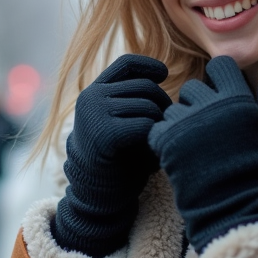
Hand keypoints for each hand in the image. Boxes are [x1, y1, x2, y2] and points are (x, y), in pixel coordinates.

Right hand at [53, 54, 171, 257]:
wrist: (96, 193)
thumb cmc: (116, 158)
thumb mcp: (121, 120)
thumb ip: (133, 98)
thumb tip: (164, 72)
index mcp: (94, 91)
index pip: (126, 64)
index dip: (149, 66)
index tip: (165, 75)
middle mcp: (91, 98)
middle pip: (144, 87)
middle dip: (163, 105)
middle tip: (166, 129)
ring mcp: (95, 113)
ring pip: (148, 106)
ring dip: (160, 125)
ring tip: (158, 143)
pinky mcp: (104, 133)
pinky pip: (145, 125)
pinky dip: (155, 138)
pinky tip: (153, 153)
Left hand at [148, 56, 257, 252]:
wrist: (235, 215)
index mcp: (238, 101)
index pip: (220, 66)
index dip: (221, 78)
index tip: (223, 95)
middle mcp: (209, 107)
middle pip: (193, 88)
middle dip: (199, 103)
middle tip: (209, 128)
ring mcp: (184, 125)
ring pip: (173, 109)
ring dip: (181, 122)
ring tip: (194, 145)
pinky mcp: (166, 145)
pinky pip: (157, 129)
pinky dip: (164, 138)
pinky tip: (177, 153)